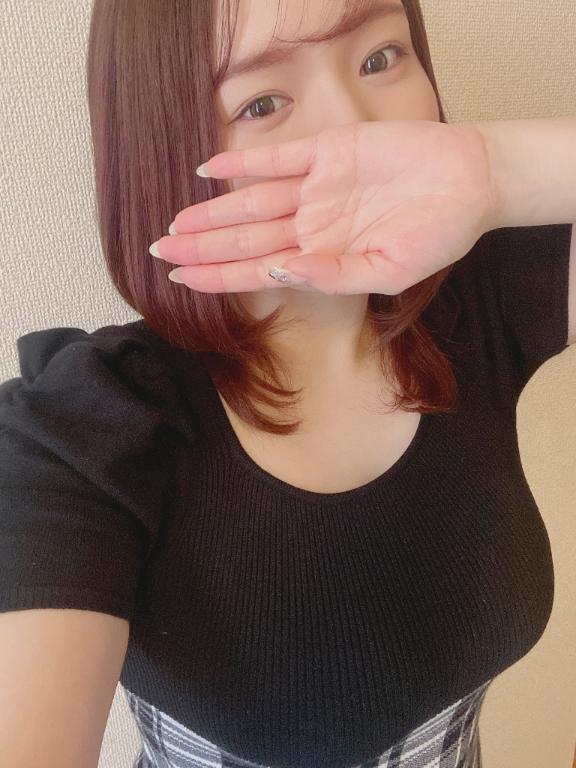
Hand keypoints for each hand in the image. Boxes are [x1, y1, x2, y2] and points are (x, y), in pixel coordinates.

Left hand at [151, 120, 496, 295]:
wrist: (472, 182)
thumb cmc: (438, 235)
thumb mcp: (389, 272)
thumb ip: (332, 276)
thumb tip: (278, 273)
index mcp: (322, 257)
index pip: (257, 271)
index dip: (218, 277)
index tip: (181, 282)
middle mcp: (311, 224)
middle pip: (243, 238)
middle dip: (201, 248)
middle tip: (157, 254)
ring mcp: (316, 188)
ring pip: (250, 202)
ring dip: (212, 212)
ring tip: (174, 225)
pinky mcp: (328, 151)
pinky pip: (276, 158)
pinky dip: (243, 163)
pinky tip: (207, 170)